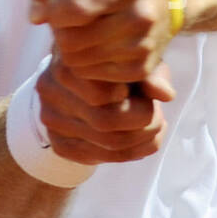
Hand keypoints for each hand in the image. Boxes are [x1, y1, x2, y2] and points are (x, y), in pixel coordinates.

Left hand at [28, 0, 178, 85]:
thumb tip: (37, 17)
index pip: (77, 9)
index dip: (53, 9)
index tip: (52, 2)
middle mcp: (143, 14)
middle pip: (72, 40)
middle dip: (58, 28)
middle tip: (65, 16)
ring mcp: (145, 44)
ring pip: (77, 61)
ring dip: (69, 46)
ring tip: (79, 27)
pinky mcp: (143, 67)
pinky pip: (92, 76)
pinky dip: (83, 62)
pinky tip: (91, 42)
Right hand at [35, 55, 174, 164]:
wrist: (76, 81)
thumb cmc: (111, 66)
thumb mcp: (132, 60)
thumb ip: (150, 73)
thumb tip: (166, 95)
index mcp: (68, 60)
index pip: (102, 93)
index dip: (136, 99)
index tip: (147, 95)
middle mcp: (51, 88)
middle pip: (105, 121)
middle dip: (144, 123)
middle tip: (158, 116)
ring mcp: (51, 119)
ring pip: (107, 143)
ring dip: (142, 140)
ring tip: (156, 127)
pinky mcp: (59, 143)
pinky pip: (100, 157)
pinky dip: (131, 153)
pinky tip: (142, 141)